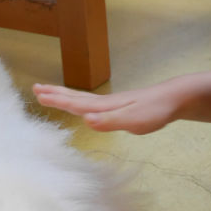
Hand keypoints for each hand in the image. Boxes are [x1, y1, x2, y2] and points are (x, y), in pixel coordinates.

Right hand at [33, 83, 181, 133]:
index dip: (57, 100)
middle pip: (74, 97)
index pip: (75, 103)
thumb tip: (85, 120)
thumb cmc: (155, 111)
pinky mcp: (118, 106)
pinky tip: (81, 106)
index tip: (38, 94)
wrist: (175, 99)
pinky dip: (79, 101)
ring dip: (64, 95)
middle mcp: (104, 103)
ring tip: (50, 92)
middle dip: (54, 94)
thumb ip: (109, 121)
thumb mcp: (132, 120)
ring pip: (82, 99)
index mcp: (104, 107)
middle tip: (35, 89)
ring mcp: (111, 104)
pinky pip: (91, 103)